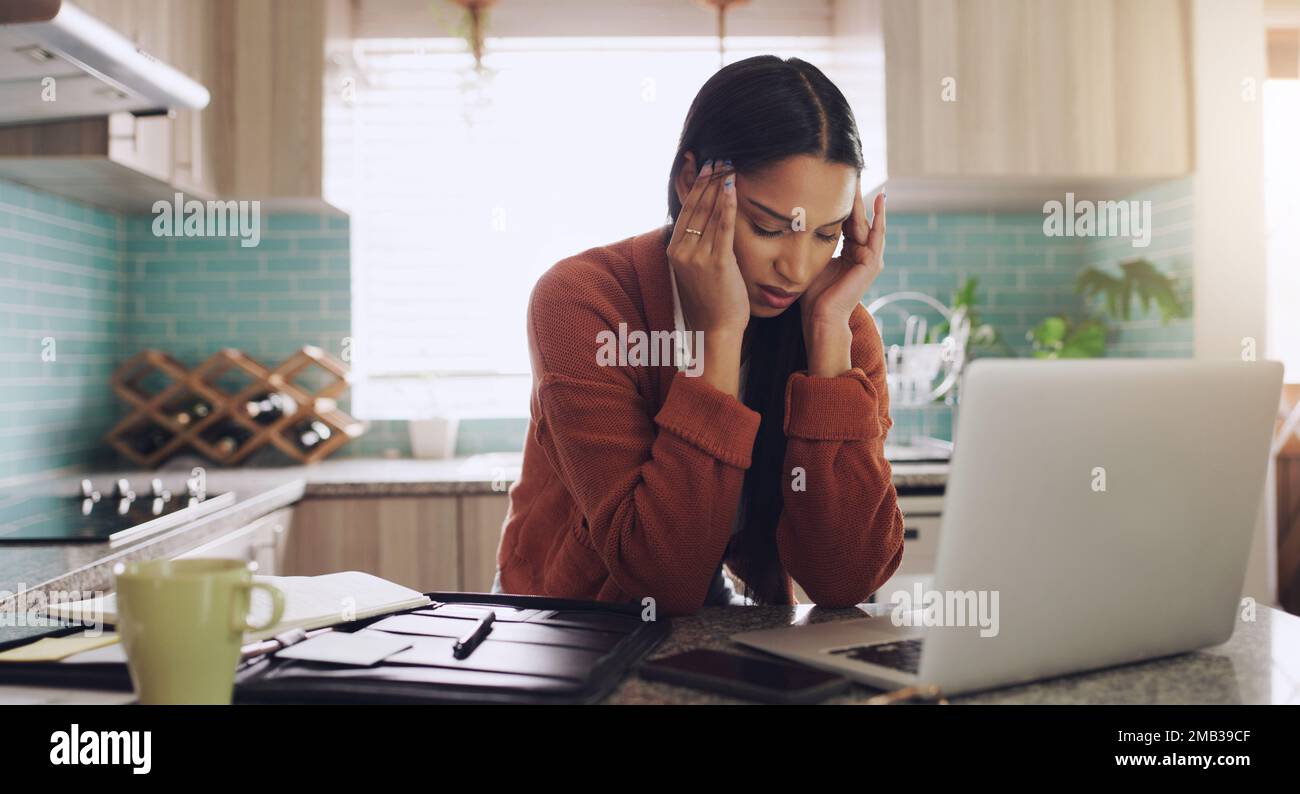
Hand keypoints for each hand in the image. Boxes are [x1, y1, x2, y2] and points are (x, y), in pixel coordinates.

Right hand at [667, 160, 747, 335]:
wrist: (716, 328)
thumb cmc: (711, 299)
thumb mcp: (697, 268)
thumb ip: (699, 244)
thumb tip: (708, 221)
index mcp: (674, 250)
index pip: (687, 210)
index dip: (697, 185)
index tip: (706, 166)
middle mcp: (682, 251)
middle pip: (697, 207)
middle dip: (709, 179)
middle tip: (719, 158)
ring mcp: (697, 257)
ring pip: (710, 213)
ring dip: (720, 186)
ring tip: (729, 166)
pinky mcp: (716, 263)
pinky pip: (723, 227)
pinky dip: (727, 205)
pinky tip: (732, 188)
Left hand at [799, 188, 885, 334]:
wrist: (820, 317)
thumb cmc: (812, 295)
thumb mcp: (813, 259)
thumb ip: (813, 242)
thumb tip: (799, 222)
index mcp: (850, 253)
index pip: (847, 221)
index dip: (841, 202)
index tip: (834, 181)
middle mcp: (863, 254)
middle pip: (859, 218)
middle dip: (854, 196)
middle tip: (851, 172)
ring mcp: (871, 259)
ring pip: (866, 222)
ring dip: (863, 201)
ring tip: (860, 179)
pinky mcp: (873, 263)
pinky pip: (876, 234)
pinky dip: (879, 216)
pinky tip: (880, 198)